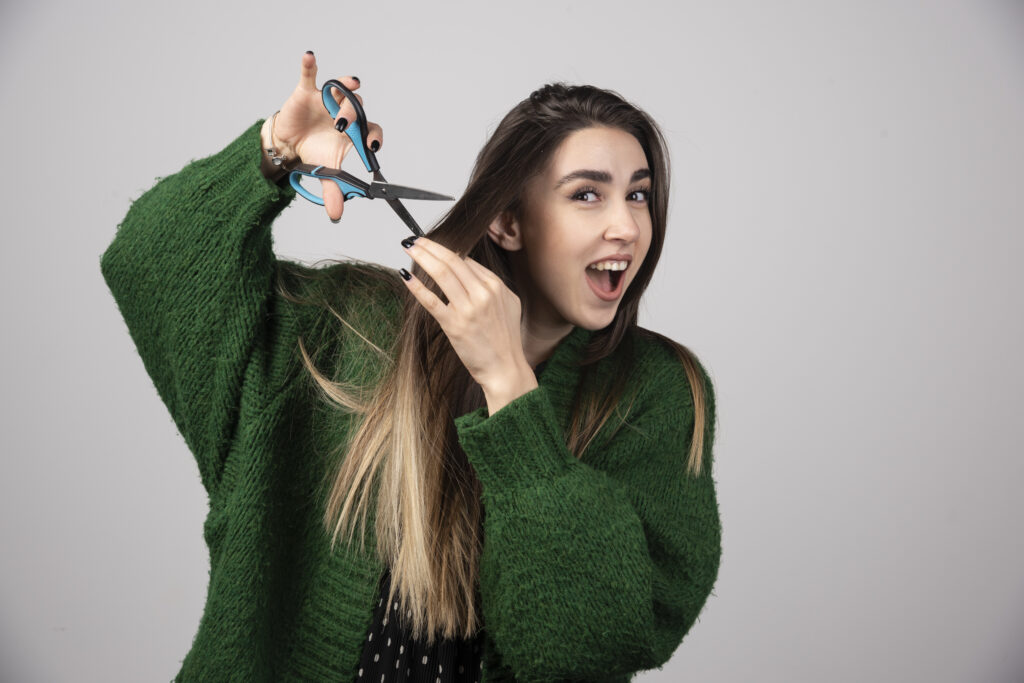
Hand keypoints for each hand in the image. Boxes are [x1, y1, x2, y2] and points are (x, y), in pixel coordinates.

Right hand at [266, 52, 382, 220]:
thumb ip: (332, 191)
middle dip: (353, 116)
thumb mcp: (324, 172)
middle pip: (357, 108)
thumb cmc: (315, 152)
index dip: (374, 137)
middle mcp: (345, 112)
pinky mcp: (307, 91)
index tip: (372, 148)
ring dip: (341, 97)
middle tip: (344, 128)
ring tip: (336, 108)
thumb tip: (336, 215)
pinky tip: (310, 57)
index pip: (372, 130)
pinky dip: (309, 65)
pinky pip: (310, 74)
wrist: (290, 142)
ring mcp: (327, 100)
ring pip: (340, 91)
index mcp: (355, 132)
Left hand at [401, 238, 538, 413]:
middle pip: (452, 260)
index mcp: (495, 286)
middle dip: (430, 246)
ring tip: (409, 247)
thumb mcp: (508, 304)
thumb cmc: (505, 339)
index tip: (430, 245)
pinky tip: (405, 276)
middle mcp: (482, 293)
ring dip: (422, 257)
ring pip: (441, 273)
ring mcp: (468, 309)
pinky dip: (417, 286)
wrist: (505, 368)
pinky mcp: (454, 325)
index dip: (444, 250)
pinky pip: (431, 300)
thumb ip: (490, 285)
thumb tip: (467, 267)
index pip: (465, 260)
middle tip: (414, 239)